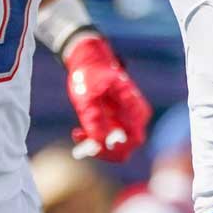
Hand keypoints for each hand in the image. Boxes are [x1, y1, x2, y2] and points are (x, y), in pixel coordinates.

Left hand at [63, 34, 150, 162]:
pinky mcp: (117, 122)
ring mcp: (127, 119)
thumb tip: (100, 143)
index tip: (95, 145)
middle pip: (128, 146)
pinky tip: (78, 132)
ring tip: (78, 134)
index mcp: (134, 105)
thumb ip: (93, 119)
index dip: (116, 147)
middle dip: (106, 150)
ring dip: (98, 147)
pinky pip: (109, 140)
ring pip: (118, 146)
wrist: (88, 61)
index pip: (134, 138)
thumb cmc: (89, 76)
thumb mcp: (86, 96)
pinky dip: (94, 140)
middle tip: (85, 146)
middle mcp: (135, 115)